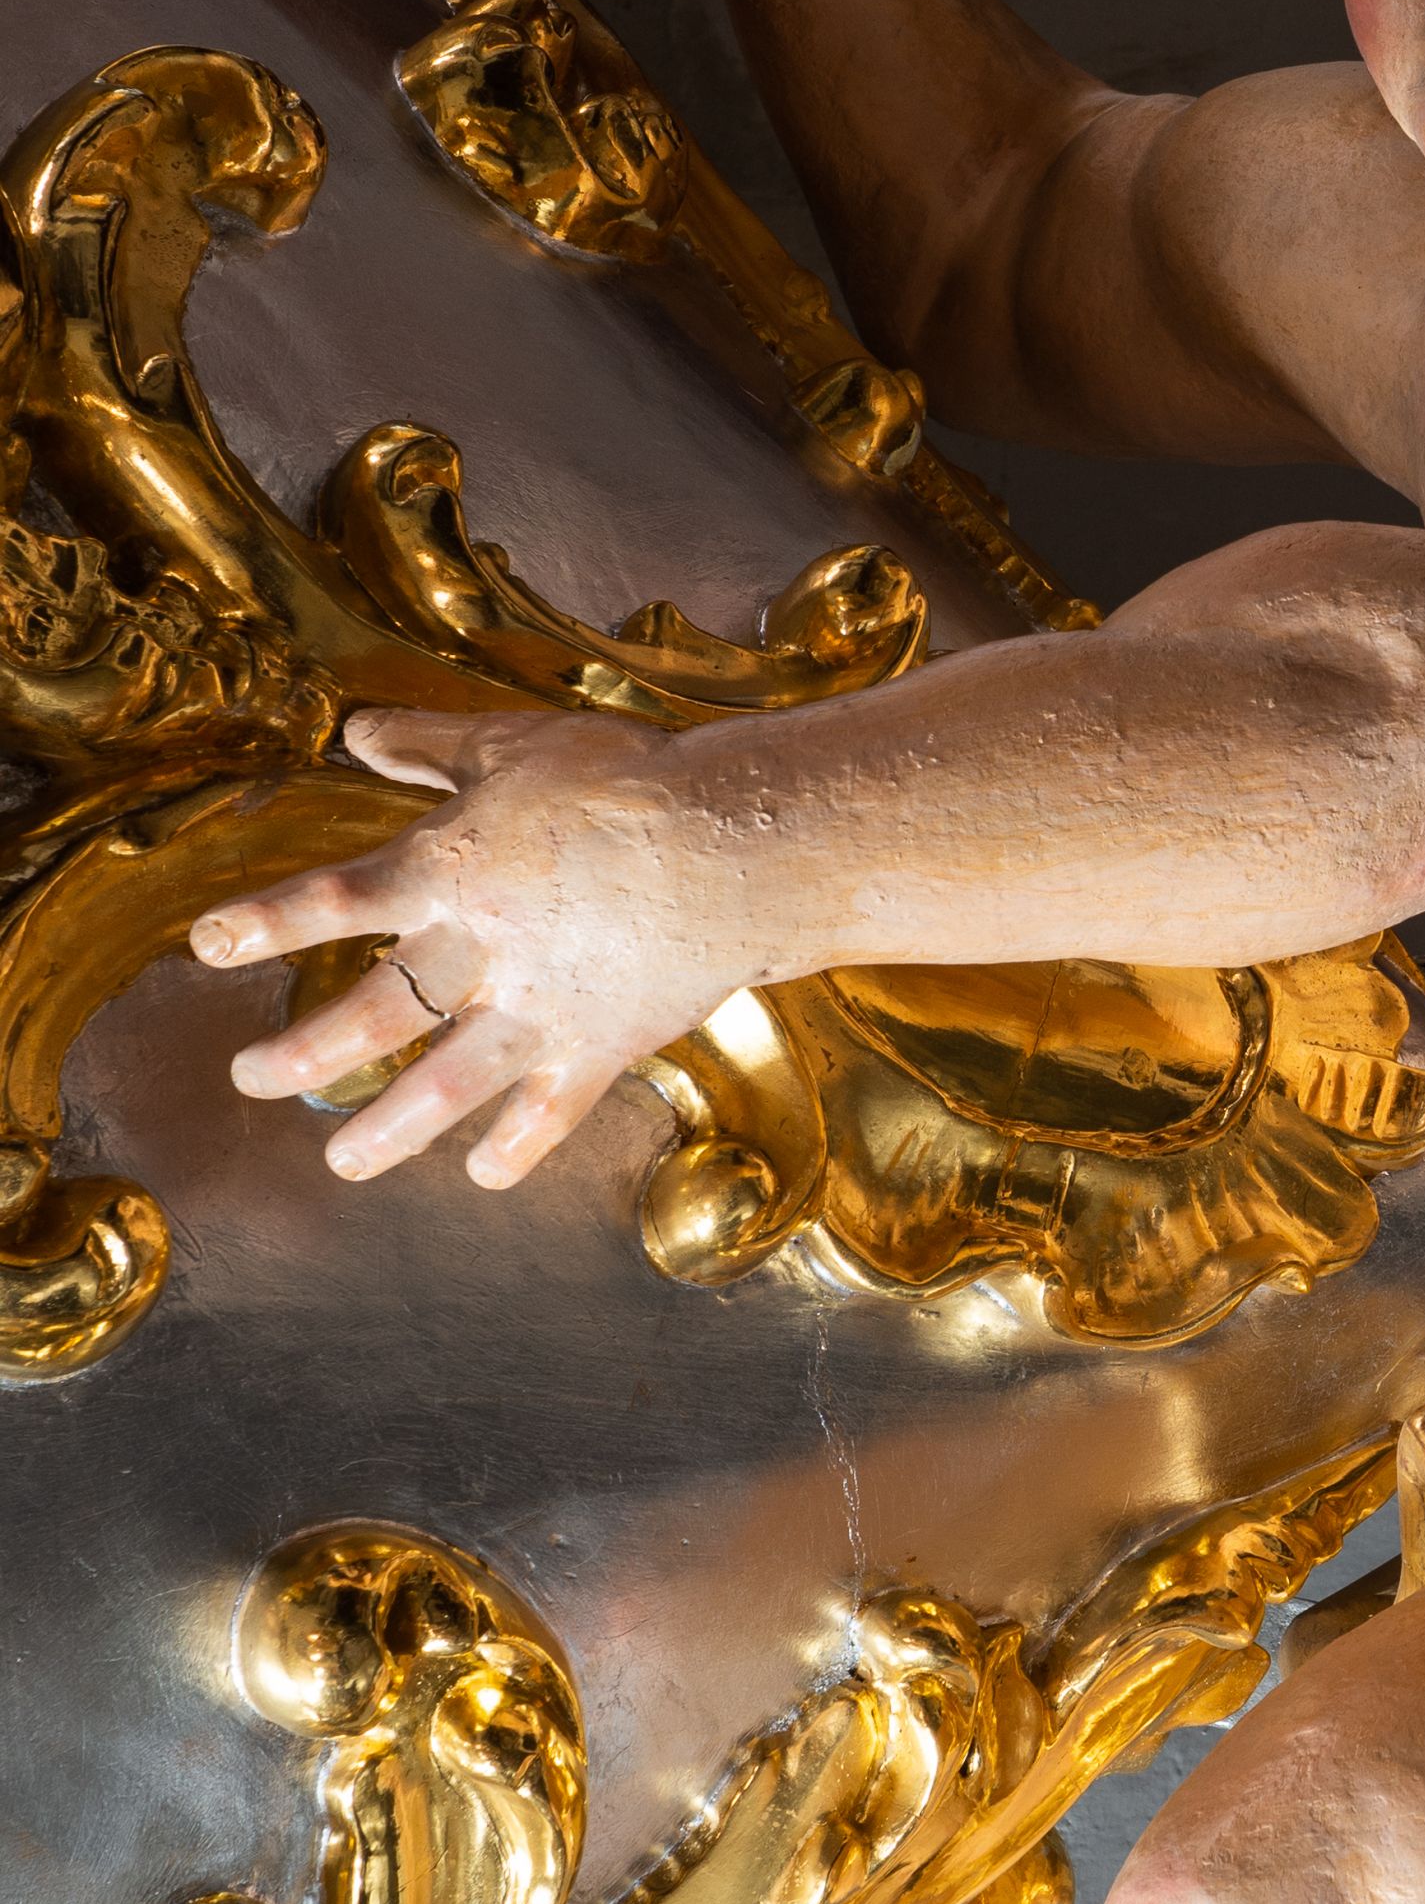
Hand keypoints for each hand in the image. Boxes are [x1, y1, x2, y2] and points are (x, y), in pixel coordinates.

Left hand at [195, 708, 757, 1188]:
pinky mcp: (599, 1046)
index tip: (208, 946)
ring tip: (343, 1161)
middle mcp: (480, 951)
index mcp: (449, 870)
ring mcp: (539, 1009)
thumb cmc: (626, 780)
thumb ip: (430, 746)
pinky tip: (482, 1172)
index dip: (267, 923)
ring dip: (387, 1130)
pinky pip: (547, 1112)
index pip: (335, 900)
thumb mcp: (513, 744)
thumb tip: (357, 730)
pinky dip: (515, 1146)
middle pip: (371, 1016)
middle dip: (303, 1054)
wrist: (737, 842)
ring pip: (444, 1085)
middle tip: (253, 1078)